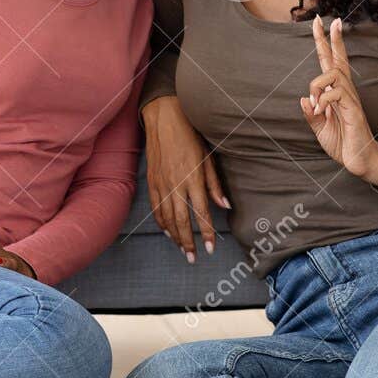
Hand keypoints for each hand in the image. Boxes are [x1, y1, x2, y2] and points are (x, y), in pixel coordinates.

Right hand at [143, 95, 229, 262]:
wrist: (163, 118)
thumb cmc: (190, 135)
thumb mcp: (208, 157)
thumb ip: (214, 184)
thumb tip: (225, 206)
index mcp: (192, 178)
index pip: (201, 213)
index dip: (207, 233)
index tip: (211, 248)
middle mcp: (176, 184)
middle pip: (182, 221)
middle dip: (188, 242)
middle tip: (194, 258)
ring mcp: (161, 184)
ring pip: (167, 217)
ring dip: (175, 236)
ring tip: (183, 250)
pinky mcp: (152, 181)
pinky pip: (156, 208)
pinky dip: (161, 222)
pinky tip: (168, 231)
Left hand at [301, 15, 377, 184]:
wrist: (359, 161)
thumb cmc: (343, 143)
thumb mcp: (320, 128)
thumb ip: (311, 113)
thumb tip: (304, 98)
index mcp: (336, 94)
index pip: (330, 63)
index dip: (326, 43)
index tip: (321, 23)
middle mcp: (345, 92)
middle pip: (337, 59)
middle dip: (329, 38)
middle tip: (323, 18)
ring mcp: (350, 99)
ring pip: (333, 74)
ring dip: (318, 84)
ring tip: (316, 105)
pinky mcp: (353, 110)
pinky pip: (335, 93)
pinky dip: (322, 100)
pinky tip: (320, 112)